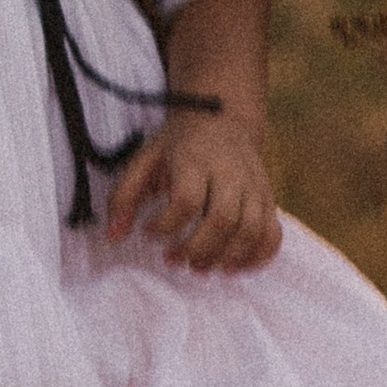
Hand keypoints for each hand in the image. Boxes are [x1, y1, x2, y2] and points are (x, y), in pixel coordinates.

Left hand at [103, 110, 281, 270]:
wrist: (222, 119)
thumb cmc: (178, 145)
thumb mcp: (144, 159)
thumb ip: (124, 196)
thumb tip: (114, 235)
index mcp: (196, 160)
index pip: (187, 199)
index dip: (166, 225)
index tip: (148, 232)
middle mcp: (230, 172)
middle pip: (224, 218)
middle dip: (198, 249)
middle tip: (174, 259)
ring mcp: (254, 186)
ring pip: (252, 229)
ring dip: (226, 258)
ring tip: (199, 267)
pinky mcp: (268, 199)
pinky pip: (273, 233)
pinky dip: (258, 257)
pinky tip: (233, 267)